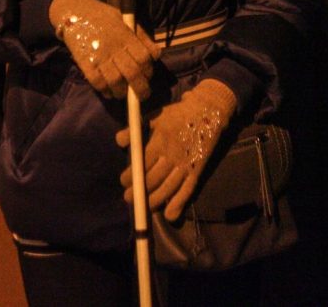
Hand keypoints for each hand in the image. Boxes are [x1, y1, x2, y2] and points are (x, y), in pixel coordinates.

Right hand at [50, 0, 160, 99]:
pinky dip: (105, 91)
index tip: (148, 76)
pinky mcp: (85, 62)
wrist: (75, 11)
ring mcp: (99, 55)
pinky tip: (108, 92)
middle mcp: (114, 47)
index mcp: (126, 35)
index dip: (149, 70)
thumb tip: (155, 55)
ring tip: (123, 94)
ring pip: (116, 81)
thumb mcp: (125, 19)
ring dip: (122, 92)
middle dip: (140, 89)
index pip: (144, 58)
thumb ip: (140, 35)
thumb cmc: (104, 16)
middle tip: (142, 96)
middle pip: (133, 73)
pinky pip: (97, 82)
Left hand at [117, 79, 237, 220]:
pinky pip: (188, 190)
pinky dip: (179, 203)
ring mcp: (186, 164)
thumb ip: (135, 130)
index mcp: (160, 141)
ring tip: (144, 207)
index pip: (142, 163)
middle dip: (139, 190)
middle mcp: (172, 155)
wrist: (208, 111)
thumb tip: (119, 141)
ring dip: (154, 200)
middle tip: (129, 197)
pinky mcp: (197, 170)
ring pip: (168, 188)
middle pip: (153, 178)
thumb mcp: (154, 116)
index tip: (123, 181)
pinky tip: (170, 215)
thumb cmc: (177, 114)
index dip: (131, 175)